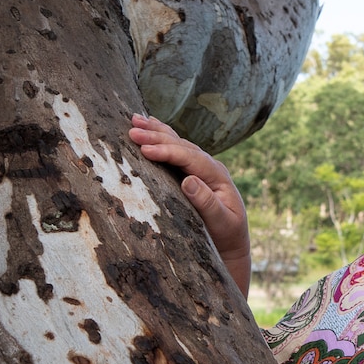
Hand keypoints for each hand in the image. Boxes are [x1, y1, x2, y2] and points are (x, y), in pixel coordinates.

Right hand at [129, 114, 251, 296]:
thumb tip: (189, 180)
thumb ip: (208, 203)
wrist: (231, 244)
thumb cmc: (226, 236)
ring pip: (178, 144)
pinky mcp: (193, 173)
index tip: (146, 149)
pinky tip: (151, 126)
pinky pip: (176, 151)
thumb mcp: (221, 223)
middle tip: (132, 130)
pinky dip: (162, 138)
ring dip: (157, 132)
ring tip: (135, 119)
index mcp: (218, 176)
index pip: (191, 158)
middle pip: (182, 146)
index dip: (168, 152)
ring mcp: (202, 168)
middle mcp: (210, 167)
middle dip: (157, 137)